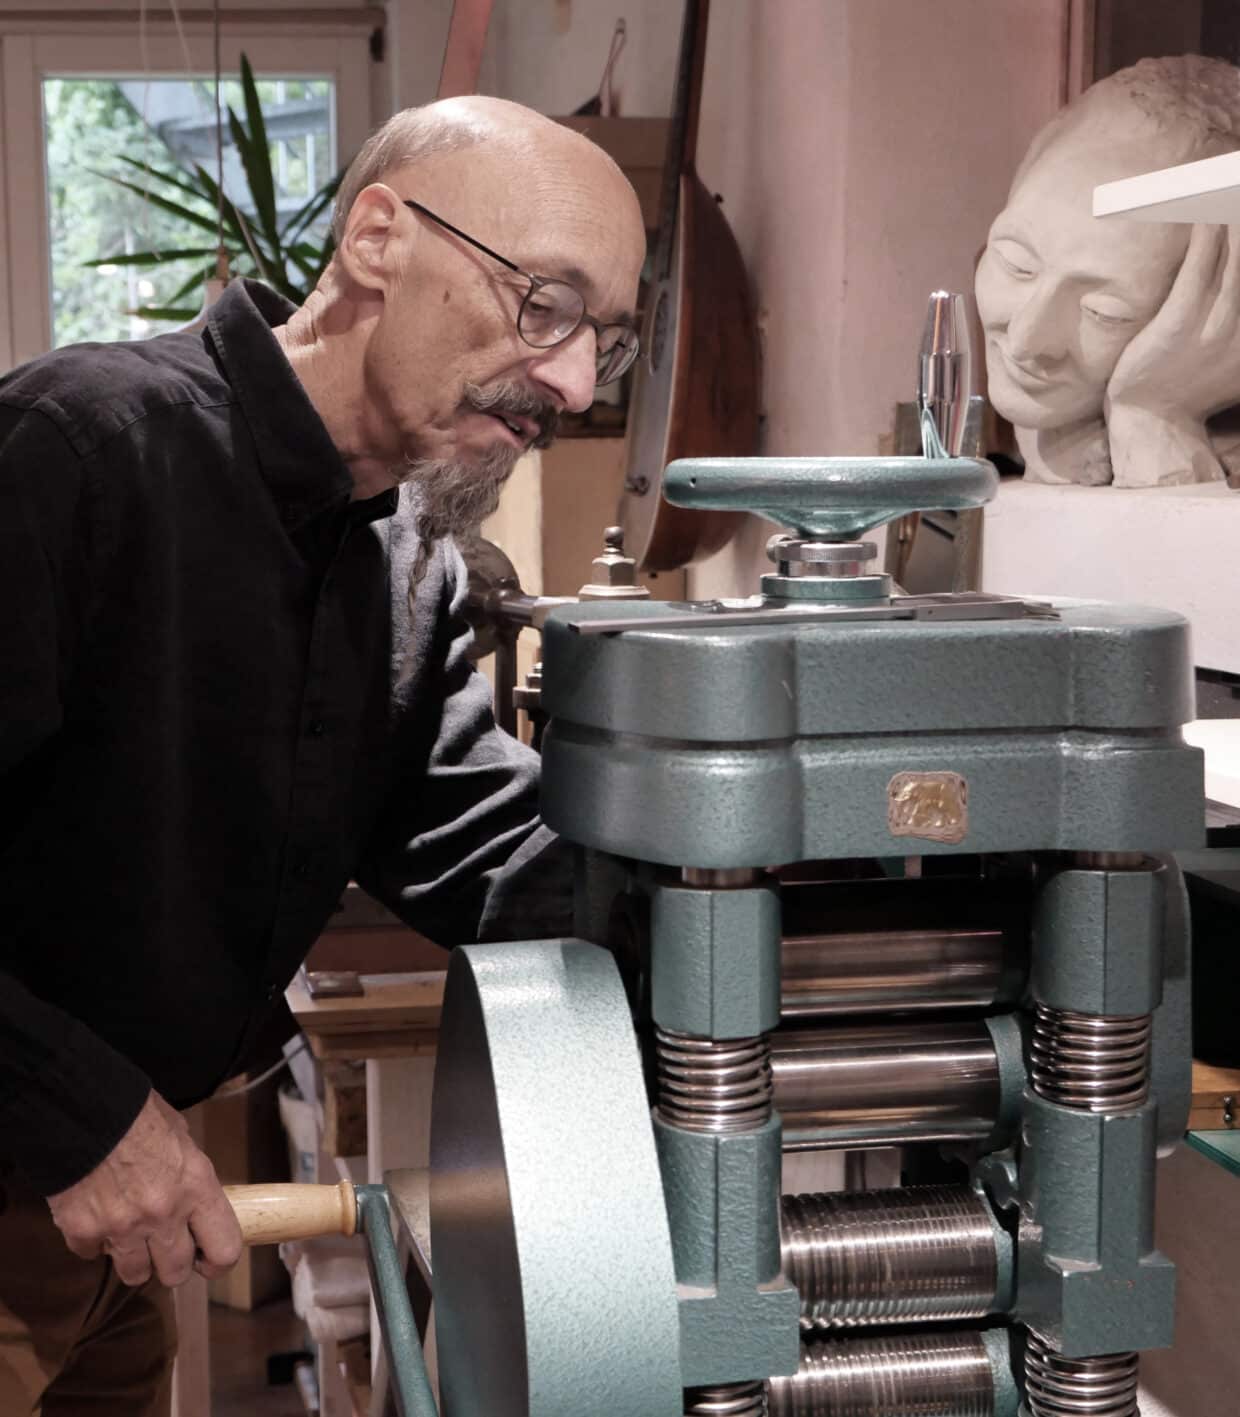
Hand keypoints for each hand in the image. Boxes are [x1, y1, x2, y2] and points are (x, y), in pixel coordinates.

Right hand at [46, 1089, 241, 1286]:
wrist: (83, 1110)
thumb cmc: (137, 1113)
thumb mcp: (180, 1135)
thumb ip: (189, 1174)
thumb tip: (192, 1195)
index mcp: (196, 1186)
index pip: (225, 1249)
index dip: (218, 1261)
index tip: (207, 1259)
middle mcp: (164, 1214)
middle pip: (175, 1272)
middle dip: (171, 1263)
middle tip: (163, 1246)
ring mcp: (122, 1228)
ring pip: (135, 1275)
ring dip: (134, 1259)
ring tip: (129, 1235)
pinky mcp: (83, 1233)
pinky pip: (93, 1255)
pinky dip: (95, 1242)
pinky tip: (96, 1217)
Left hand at [1107, 222, 1239, 421]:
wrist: (1151, 422)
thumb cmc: (1190, 386)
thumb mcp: (1235, 360)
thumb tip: (1236, 287)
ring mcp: (1213, 328)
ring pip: (1235, 260)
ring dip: (1236, 219)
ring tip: (1231, 186)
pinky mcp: (1178, 325)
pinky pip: (1196, 270)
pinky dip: (1205, 238)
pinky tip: (1204, 212)